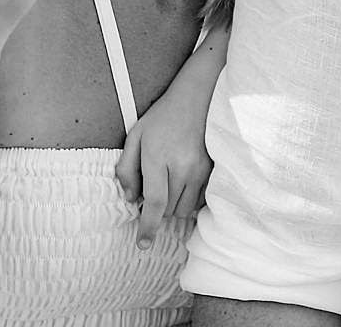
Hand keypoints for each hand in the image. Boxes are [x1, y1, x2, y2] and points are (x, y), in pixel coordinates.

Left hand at [114, 92, 212, 248]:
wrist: (198, 97)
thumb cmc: (163, 117)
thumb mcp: (135, 136)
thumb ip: (127, 169)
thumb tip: (130, 199)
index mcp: (158, 157)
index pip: (154, 203)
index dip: (148, 227)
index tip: (143, 243)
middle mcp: (182, 167)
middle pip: (168, 210)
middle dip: (157, 209)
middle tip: (152, 188)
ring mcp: (201, 170)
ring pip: (184, 209)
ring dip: (173, 206)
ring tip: (168, 182)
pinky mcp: (212, 171)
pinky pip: (198, 200)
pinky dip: (187, 198)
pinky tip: (181, 180)